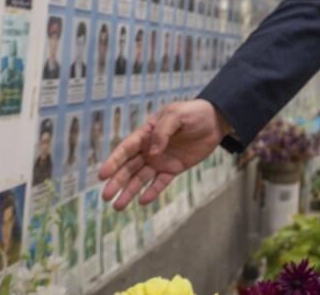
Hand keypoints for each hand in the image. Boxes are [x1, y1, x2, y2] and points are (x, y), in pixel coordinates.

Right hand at [99, 99, 230, 208]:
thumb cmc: (194, 113)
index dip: (114, 161)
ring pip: (141, 178)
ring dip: (129, 191)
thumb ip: (163, 131)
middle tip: (106, 196)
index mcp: (146, 133)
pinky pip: (161, 182)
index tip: (102, 174)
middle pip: (129, 167)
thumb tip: (152, 153)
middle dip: (117, 182)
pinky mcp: (174, 168)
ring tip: (118, 207)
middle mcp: (149, 149)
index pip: (126, 149)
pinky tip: (142, 201)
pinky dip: (152, 192)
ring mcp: (161, 160)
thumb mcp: (177, 114)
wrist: (216, 120)